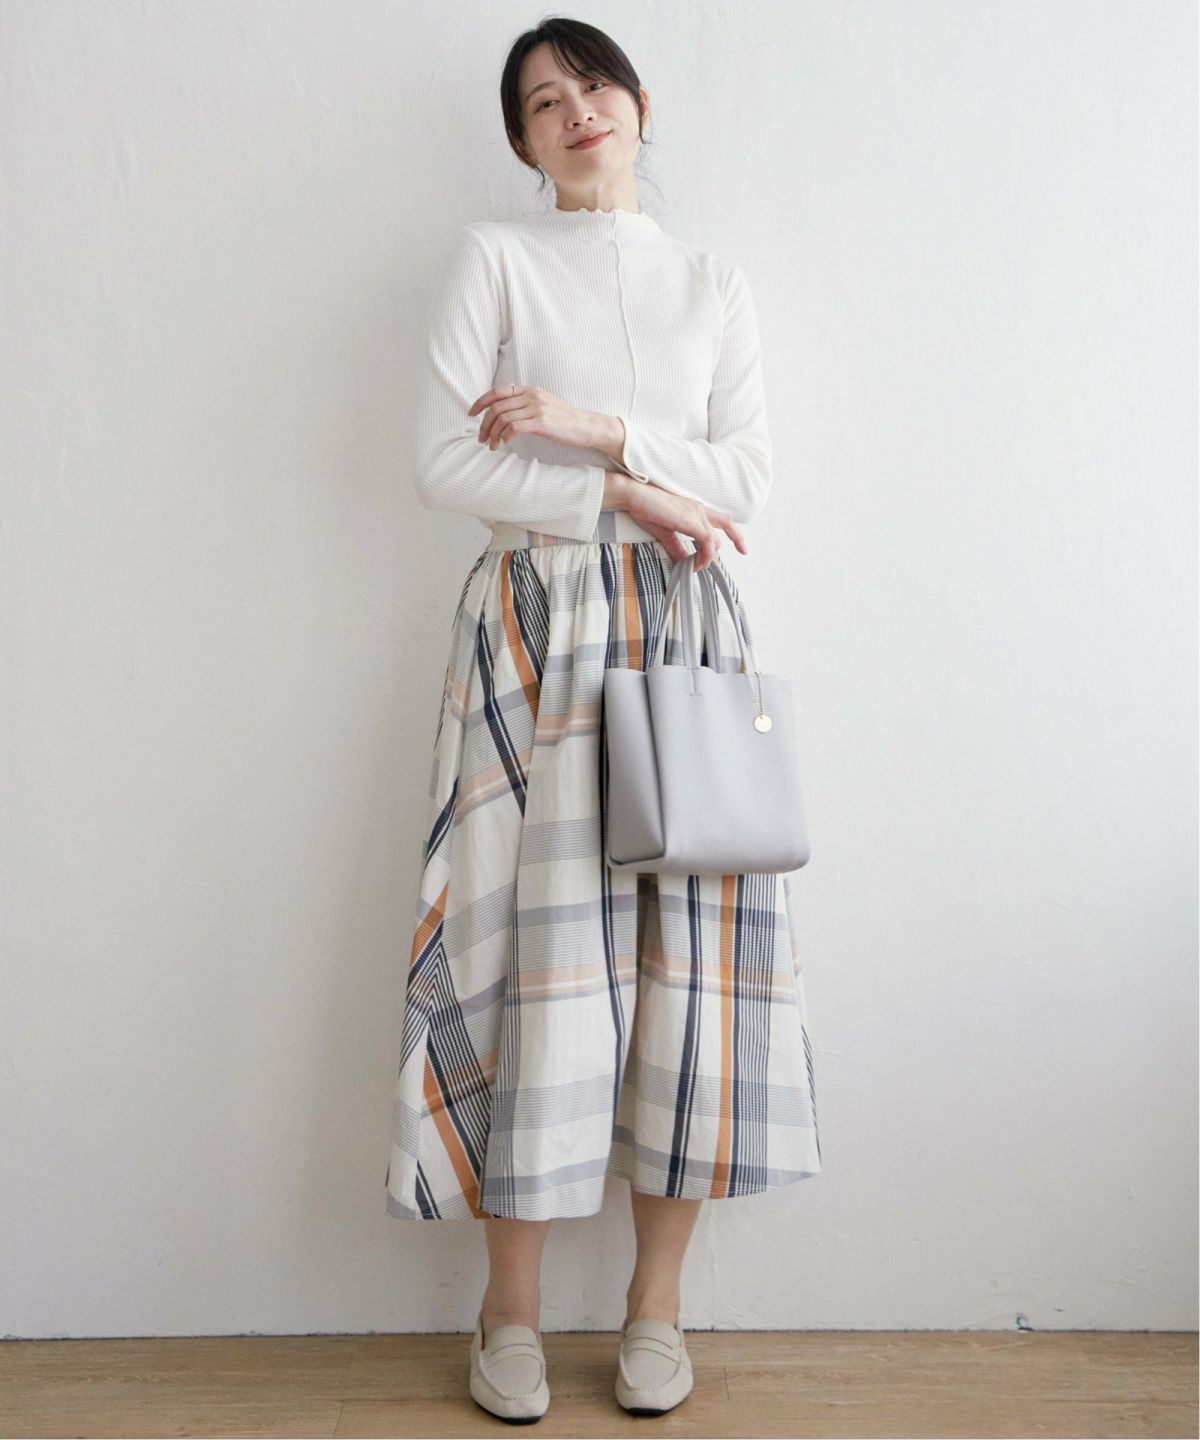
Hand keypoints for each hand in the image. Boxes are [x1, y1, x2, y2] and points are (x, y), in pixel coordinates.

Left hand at [468, 384, 597, 450]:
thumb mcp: (543, 405)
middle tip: (481, 438)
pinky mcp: (542, 422)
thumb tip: (503, 412)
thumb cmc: (565, 421)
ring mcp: (537, 408)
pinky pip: (514, 427)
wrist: (587, 426)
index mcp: (530, 389)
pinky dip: (504, 436)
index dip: (480, 402)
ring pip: (503, 418)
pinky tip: (505, 444)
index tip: (471, 414)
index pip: (497, 391)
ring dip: (492, 434)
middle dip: (484, 424)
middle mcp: (532, 395)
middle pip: (496, 406)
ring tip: (491, 446)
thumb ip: (525, 404)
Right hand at [621, 478, 746, 570]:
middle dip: (731, 543)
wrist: (636, 497)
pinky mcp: (692, 522)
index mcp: (694, 509)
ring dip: (708, 557)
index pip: (721, 520)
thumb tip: (683, 561)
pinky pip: (707, 543)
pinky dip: (704, 556)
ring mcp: (697, 514)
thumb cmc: (646, 509)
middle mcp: (699, 509)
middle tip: (723, 560)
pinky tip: (694, 564)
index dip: (734, 533)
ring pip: (715, 540)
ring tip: (696, 567)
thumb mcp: (665, 533)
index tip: (742, 547)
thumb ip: (676, 547)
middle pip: (725, 526)